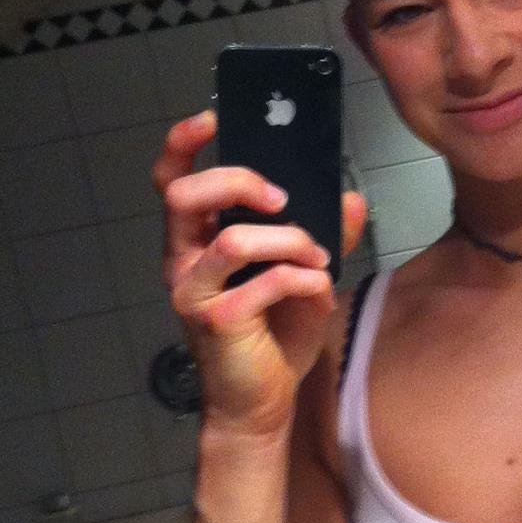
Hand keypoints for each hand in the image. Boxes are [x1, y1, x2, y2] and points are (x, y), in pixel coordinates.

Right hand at [153, 108, 369, 435]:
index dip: (183, 144)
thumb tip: (350, 199)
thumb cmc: (274, 338)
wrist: (262, 404)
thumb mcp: (304, 275)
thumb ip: (323, 235)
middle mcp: (184, 262)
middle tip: (282, 199)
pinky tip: (316, 288)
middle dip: (238, 182)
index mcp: (196, 241)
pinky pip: (263, 284)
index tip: (213, 118)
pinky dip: (301, 280)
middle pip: (183, 195)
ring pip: (232, 240)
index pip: (171, 181)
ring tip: (317, 256)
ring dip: (289, 240)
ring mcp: (194, 294)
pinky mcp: (217, 323)